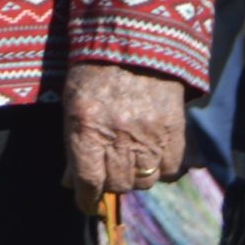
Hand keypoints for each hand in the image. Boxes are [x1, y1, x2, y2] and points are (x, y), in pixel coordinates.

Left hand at [61, 63, 185, 212]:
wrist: (131, 42)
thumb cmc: (92, 72)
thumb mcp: (72, 105)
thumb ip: (72, 145)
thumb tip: (70, 183)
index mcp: (87, 127)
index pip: (88, 180)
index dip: (86, 198)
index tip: (86, 202)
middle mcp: (118, 135)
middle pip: (118, 184)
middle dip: (110, 183)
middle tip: (108, 170)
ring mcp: (149, 134)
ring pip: (144, 181)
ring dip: (135, 176)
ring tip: (129, 160)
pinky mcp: (174, 130)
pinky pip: (170, 169)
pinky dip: (161, 168)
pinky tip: (152, 155)